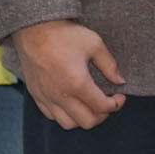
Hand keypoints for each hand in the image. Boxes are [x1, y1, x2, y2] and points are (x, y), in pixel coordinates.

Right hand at [12, 20, 126, 129]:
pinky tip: (73, 102)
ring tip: (91, 104)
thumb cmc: (65, 34)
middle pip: (86, 122)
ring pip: (68, 123)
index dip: (116, 105)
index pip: (102, 107)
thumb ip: (110, 65)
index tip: (120, 96)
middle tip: (108, 103)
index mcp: (77, 83)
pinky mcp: (36, 95)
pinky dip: (65, 114)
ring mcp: (46, 97)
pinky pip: (52, 115)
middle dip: (102, 115)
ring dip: (83, 118)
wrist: (34, 29)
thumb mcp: (95, 44)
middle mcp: (60, 95)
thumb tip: (120, 81)